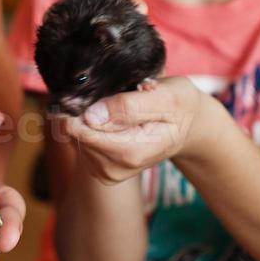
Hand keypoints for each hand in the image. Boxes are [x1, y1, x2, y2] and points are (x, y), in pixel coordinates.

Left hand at [62, 76, 224, 183]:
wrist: (187, 126)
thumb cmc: (179, 107)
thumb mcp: (166, 97)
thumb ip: (130, 107)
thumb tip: (92, 116)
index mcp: (131, 153)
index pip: (84, 132)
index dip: (80, 108)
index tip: (94, 90)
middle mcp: (114, 168)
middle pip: (75, 133)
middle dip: (84, 109)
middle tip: (111, 94)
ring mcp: (105, 170)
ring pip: (73, 135)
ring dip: (86, 114)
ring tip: (114, 104)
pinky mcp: (98, 166)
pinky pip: (77, 139)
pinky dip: (87, 122)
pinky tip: (109, 115)